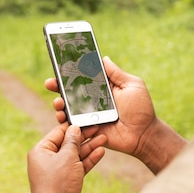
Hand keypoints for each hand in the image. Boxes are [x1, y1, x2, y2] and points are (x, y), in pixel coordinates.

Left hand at [27, 123, 106, 192]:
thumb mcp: (67, 157)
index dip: (73, 126)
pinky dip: (88, 160)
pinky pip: (78, 166)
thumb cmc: (58, 183)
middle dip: (84, 137)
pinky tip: (100, 152)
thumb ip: (72, 141)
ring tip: (103, 139)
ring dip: (89, 147)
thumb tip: (74, 128)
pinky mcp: (66, 180)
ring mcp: (56, 171)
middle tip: (97, 128)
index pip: (58, 133)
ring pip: (75, 155)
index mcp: (40, 151)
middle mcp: (46, 160)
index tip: (85, 119)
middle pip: (67, 143)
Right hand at [45, 57, 185, 172]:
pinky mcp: (88, 129)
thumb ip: (116, 73)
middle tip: (49, 83)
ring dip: (59, 104)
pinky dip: (65, 121)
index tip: (60, 65)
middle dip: (58, 86)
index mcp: (102, 88)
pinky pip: (72, 125)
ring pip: (68, 108)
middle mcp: (93, 100)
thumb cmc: (141, 109)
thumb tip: (103, 58)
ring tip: (58, 102)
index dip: (71, 72)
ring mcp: (89, 115)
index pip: (83, 78)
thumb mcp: (132, 85)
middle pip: (71, 92)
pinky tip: (62, 116)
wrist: (144, 134)